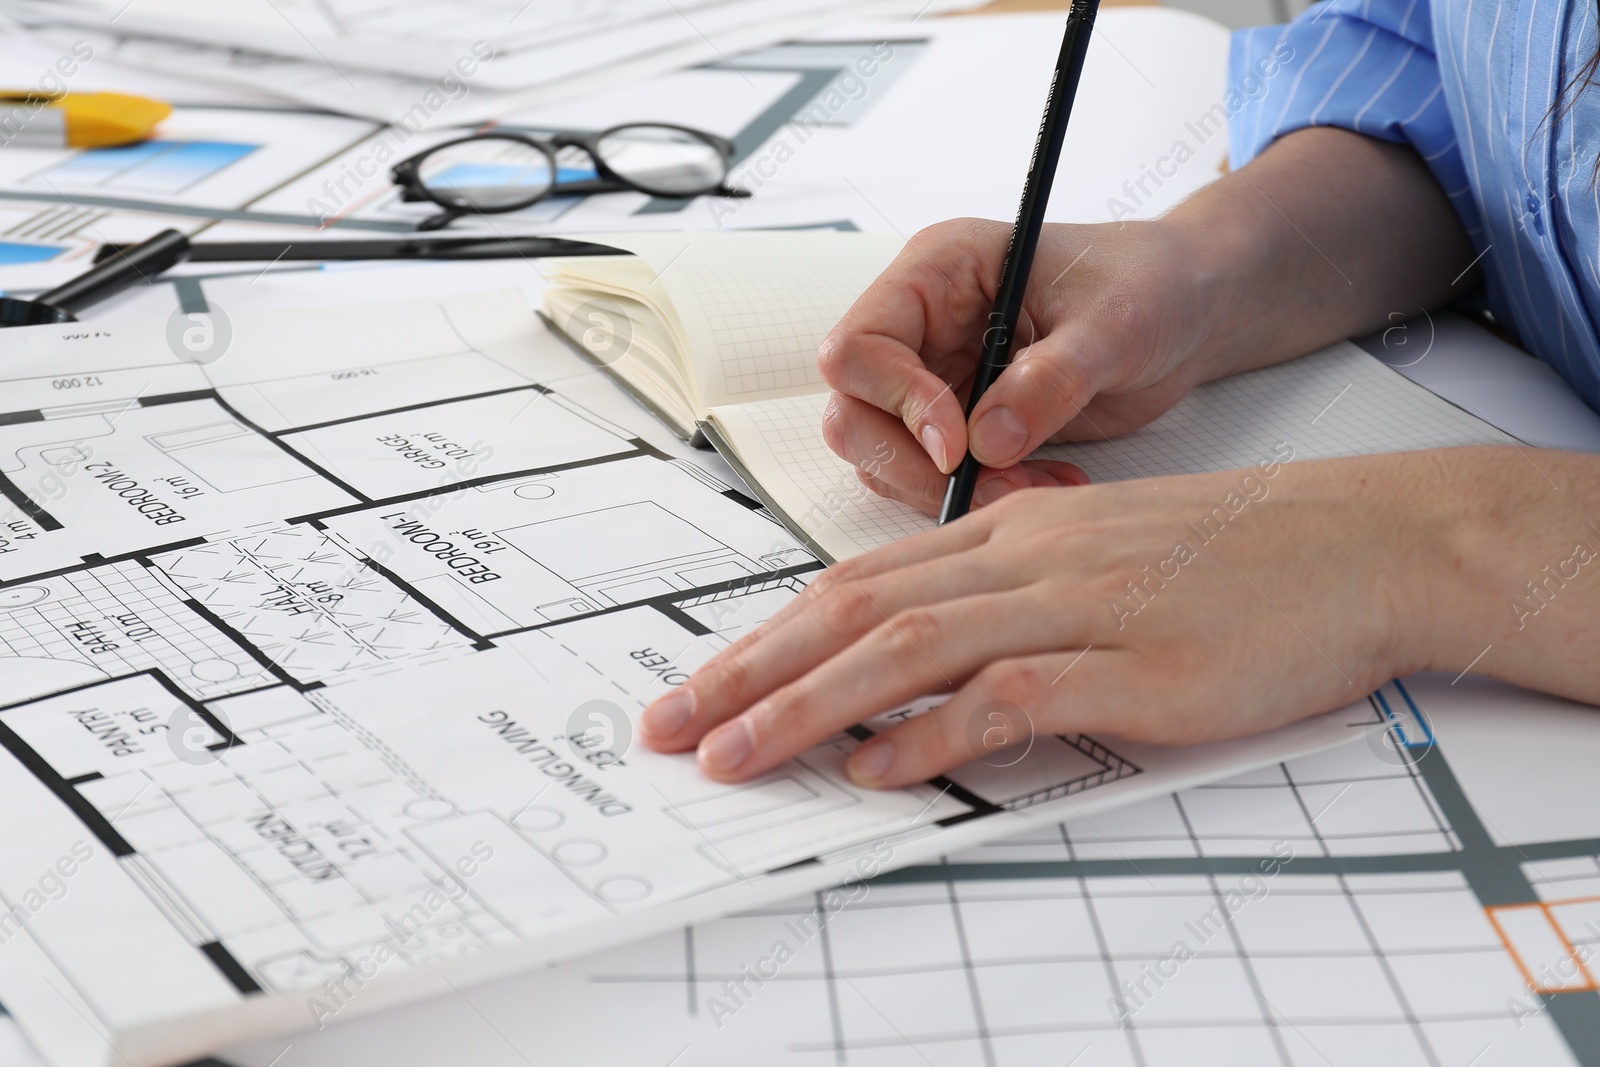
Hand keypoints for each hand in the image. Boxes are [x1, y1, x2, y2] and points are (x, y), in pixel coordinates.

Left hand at [639, 451, 1483, 786]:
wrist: (1358, 545)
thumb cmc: (1229, 562)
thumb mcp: (1095, 566)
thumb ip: (1003, 610)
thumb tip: (915, 686)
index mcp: (1007, 536)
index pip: (854, 583)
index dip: (764, 637)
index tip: (701, 687)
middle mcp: (1023, 559)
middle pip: (852, 611)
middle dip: (748, 672)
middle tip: (672, 728)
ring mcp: (1075, 606)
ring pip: (907, 647)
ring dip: (806, 707)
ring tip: (733, 757)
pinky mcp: (1132, 663)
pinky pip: (1010, 695)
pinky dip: (932, 733)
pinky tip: (876, 768)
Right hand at [816, 216, 1229, 513]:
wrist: (1188, 310)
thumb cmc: (1151, 283)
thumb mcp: (1114, 323)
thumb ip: (1050, 379)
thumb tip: (986, 442)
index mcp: (936, 272)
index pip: (858, 347)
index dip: (895, 402)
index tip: (957, 444)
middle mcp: (920, 327)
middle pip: (854, 414)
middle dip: (913, 466)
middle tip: (993, 489)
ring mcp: (934, 378)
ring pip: (886, 457)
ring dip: (952, 490)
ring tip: (1038, 486)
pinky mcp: (960, 425)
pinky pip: (935, 477)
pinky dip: (982, 496)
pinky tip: (1047, 482)